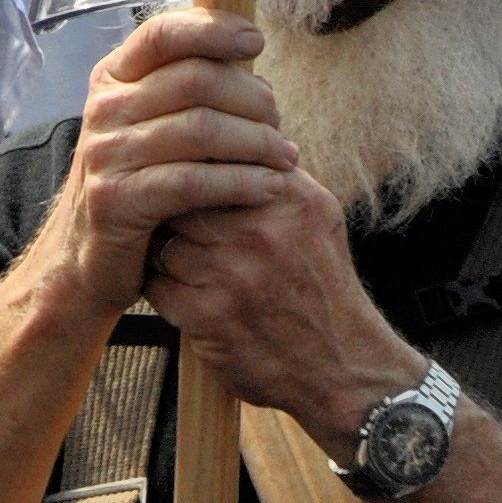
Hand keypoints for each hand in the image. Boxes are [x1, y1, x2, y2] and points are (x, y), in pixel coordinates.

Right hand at [23, 9, 302, 327]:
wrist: (84, 259)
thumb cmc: (136, 188)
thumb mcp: (150, 129)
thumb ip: (185, 94)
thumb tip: (249, 61)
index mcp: (113, 80)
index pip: (162, 34)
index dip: (214, 29)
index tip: (257, 40)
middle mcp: (104, 109)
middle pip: (194, 79)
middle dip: (251, 98)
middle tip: (280, 124)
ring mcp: (107, 153)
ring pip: (201, 129)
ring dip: (257, 142)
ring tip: (287, 158)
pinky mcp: (117, 199)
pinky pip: (194, 181)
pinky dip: (242, 182)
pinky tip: (269, 188)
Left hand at [138, 167, 427, 450]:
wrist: (345, 369)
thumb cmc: (322, 287)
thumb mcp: (317, 217)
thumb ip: (274, 173)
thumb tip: (224, 133)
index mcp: (289, 197)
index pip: (212, 162)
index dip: (193, 176)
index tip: (189, 187)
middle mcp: (261, 232)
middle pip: (180, 199)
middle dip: (174, 215)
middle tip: (179, 229)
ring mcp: (232, 275)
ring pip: (163, 244)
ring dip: (167, 256)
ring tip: (191, 269)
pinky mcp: (208, 317)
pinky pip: (157, 286)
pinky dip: (166, 292)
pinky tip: (190, 298)